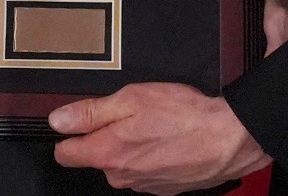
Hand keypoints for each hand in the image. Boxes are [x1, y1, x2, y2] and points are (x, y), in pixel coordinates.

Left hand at [49, 83, 268, 192]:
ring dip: (132, 145)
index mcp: (107, 154)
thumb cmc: (183, 116)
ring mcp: (143, 186)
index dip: (69, 134)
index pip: (65, 154)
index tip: (81, 121)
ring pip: (123, 163)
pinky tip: (169, 140)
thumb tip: (57, 120)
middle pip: (97, 156)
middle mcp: (121, 177)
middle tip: (132, 114)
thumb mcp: (130, 100)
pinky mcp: (164, 189)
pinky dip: (152, 156)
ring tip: (156, 126)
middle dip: (107, 135)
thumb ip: (90, 112)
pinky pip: (145, 170)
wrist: (229, 139)